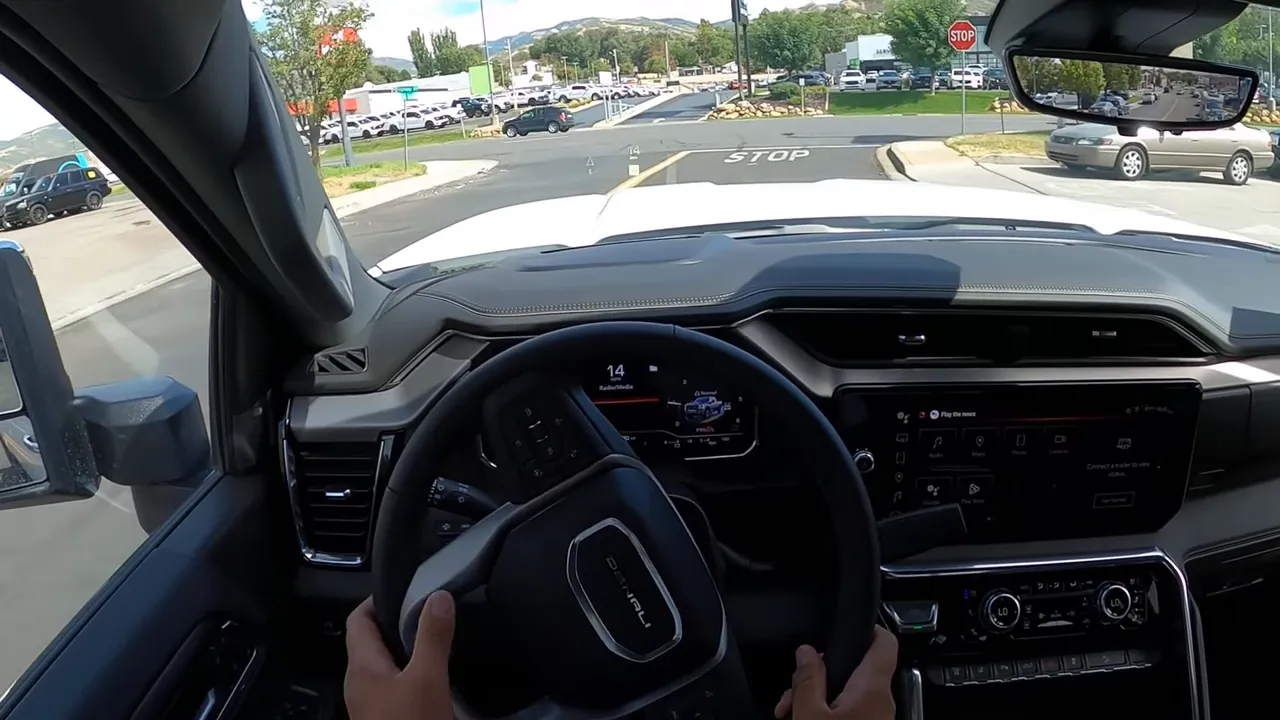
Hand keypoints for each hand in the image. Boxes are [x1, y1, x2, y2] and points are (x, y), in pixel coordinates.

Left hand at [344, 591, 455, 719]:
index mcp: (361, 666)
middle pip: (372, 640)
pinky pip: (392, 683)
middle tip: (428, 614)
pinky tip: (431, 678)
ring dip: (406, 649)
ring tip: (434, 642)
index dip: (379, 600)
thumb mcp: (427, 679)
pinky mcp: (381, 715)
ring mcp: (368, 701)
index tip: (408, 591)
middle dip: (398, 624)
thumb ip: (433, 638)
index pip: (358, 618)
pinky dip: (409, 672)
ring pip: (383, 663)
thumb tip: (438, 598)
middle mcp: (358, 682)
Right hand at [774, 626, 898, 718]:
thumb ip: (807, 680)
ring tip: (790, 711)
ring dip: (817, 696)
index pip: (885, 642)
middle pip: (854, 670)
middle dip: (819, 674)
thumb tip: (806, 652)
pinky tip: (803, 718)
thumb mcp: (810, 715)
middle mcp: (882, 701)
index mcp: (872, 689)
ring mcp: (877, 717)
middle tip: (793, 690)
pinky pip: (849, 711)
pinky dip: (827, 711)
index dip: (866, 628)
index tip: (841, 629)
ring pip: (847, 693)